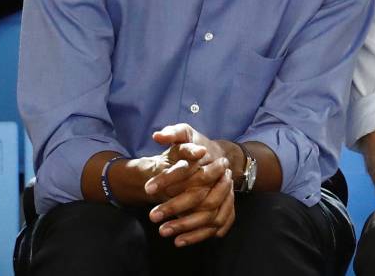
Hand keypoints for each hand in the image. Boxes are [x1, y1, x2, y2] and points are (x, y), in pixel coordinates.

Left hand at [145, 124, 235, 245]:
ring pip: (210, 216)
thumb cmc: (196, 147)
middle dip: (175, 207)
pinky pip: (217, 227)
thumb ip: (173, 133)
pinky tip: (179, 241)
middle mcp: (222, 179)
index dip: (167, 179)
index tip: (147, 188)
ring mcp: (227, 195)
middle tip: (152, 216)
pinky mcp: (226, 208)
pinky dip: (198, 236)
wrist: (218, 157)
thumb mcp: (186, 133)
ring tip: (163, 232)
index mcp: (209, 160)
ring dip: (186, 226)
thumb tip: (158, 135)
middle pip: (200, 197)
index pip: (188, 171)